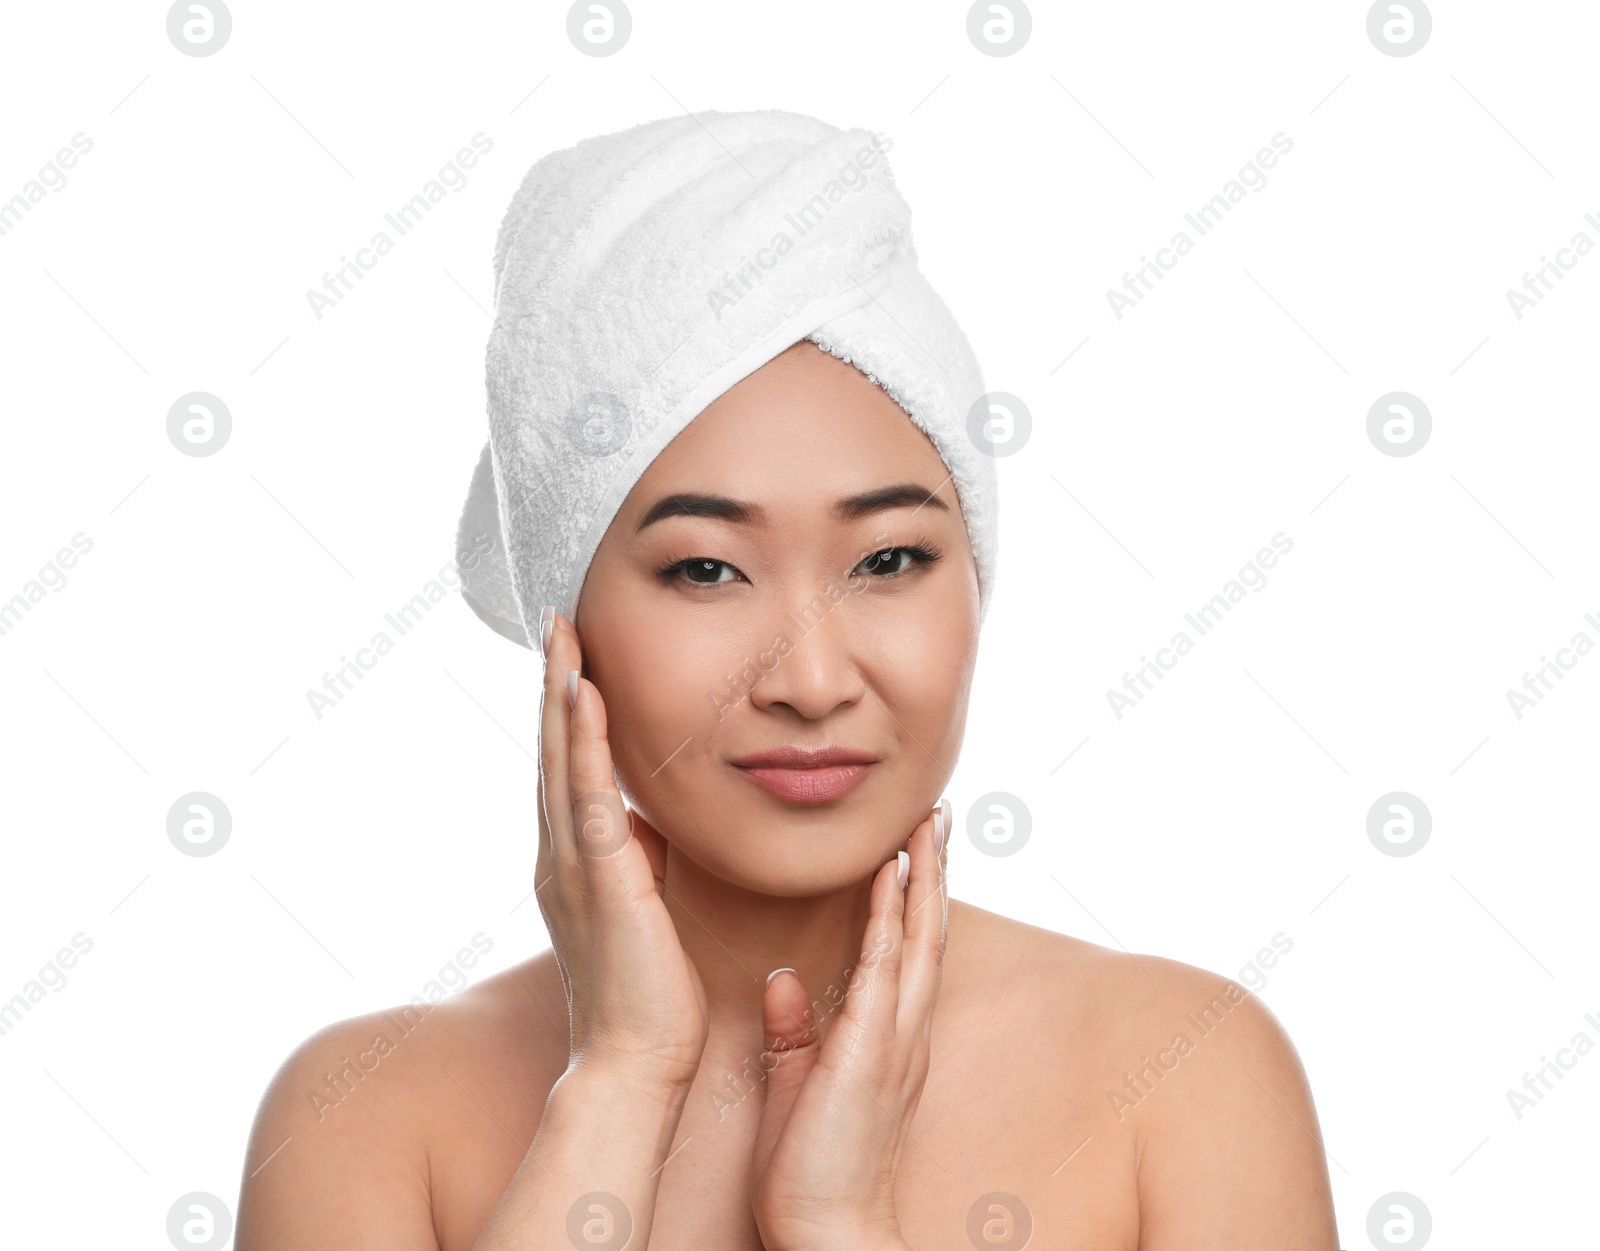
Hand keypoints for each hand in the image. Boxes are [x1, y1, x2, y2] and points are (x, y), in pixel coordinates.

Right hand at [534, 610, 709, 1090]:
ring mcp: (573, 865)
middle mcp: (560, 857)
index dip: (564, 714)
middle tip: (557, 625)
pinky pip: (587, 792)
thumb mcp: (638, 910)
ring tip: (565, 636)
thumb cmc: (646, 993)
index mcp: (571, 865)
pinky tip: (585, 692)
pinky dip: (582, 739)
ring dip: (561, 694)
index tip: (572, 660)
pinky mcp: (599, 876)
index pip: (564, 772)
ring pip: (560, 760)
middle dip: (554, 687)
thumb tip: (645, 826)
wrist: (636, 1060)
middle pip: (551, 752)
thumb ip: (633, 863)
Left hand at [748, 799, 950, 1250]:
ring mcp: (895, 1037)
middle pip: (926, 933)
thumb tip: (783, 980)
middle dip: (933, 871)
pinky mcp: (872, 1046)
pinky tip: (893, 872)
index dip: (913, 898)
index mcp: (889, 1039)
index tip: (914, 848)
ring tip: (928, 819)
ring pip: (918, 937)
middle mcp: (905, 1031)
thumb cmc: (811, 1168)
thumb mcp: (799, 1084)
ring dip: (924, 876)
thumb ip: (795, 1030)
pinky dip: (893, 914)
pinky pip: (887, 964)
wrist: (826, 1231)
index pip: (907, 952)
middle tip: (937, 812)